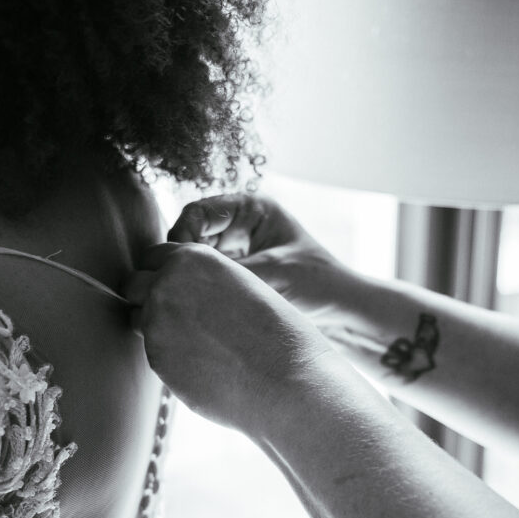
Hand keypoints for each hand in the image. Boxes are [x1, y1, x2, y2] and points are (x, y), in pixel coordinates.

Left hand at [123, 242, 334, 435]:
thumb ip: (203, 283)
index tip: (176, 288)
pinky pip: (152, 352)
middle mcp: (166, 284)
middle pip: (134, 284)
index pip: (153, 255)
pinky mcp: (156, 359)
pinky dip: (170, 357)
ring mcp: (156, 323)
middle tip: (177, 316)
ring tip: (194, 342)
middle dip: (147, 296)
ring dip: (155, 327)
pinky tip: (202, 364)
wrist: (284, 379)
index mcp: (192, 258)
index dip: (162, 271)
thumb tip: (178, 296)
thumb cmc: (276, 334)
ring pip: (137, 320)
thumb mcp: (240, 286)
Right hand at [168, 194, 348, 319]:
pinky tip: (197, 302)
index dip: (183, 233)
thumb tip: (190, 277)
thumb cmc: (318, 282)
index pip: (200, 211)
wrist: (341, 309)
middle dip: (182, 256)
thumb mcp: (275, 272)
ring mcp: (235, 249)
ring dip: (189, 273)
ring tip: (186, 293)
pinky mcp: (234, 273)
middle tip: (177, 281)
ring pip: (194, 257)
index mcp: (252, 208)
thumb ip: (232, 272)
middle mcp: (239, 225)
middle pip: (191, 233)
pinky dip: (199, 287)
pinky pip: (206, 276)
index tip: (180, 259)